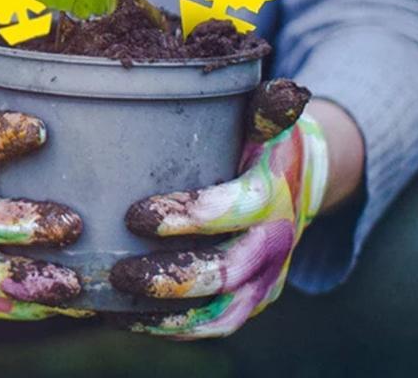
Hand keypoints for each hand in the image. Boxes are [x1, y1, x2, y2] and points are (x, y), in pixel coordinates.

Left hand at [110, 79, 328, 338]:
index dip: (190, 216)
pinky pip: (215, 326)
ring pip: (220, 311)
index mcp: (273, 193)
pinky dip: (174, 328)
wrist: (299, 181)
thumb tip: (284, 89)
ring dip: (168, 312)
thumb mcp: (265, 119)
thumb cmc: (262, 143)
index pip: (236, 209)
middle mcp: (274, 243)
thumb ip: (268, 107)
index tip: (136, 214)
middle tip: (120, 271)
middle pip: (226, 272)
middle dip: (171, 275)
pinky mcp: (251, 300)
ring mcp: (264, 279)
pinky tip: (128, 317)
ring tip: (117, 299)